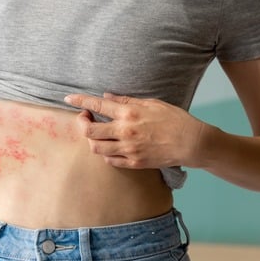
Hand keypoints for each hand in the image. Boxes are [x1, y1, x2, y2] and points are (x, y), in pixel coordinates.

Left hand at [63, 93, 205, 168]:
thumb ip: (126, 101)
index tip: (68, 99)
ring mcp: (128, 149)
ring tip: (98, 134)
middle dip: (82, 124)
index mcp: (129, 113)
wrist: (191, 142)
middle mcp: (125, 132)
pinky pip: (110, 160)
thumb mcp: (151, 102)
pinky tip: (110, 146)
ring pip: (96, 148)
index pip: (96, 105)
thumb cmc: (174, 119)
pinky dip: (106, 153)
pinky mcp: (134, 162)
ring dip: (92, 140)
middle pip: (89, 131)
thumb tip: (106, 97)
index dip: (79, 101)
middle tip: (84, 119)